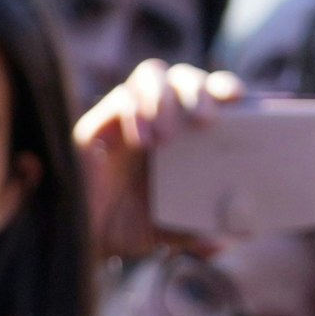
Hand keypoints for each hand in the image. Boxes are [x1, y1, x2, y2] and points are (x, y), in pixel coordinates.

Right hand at [74, 60, 243, 258]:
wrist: (74, 241)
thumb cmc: (122, 230)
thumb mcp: (167, 235)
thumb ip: (196, 232)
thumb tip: (234, 238)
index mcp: (181, 138)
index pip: (208, 94)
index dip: (224, 88)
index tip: (240, 98)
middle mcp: (156, 120)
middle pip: (183, 77)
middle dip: (199, 89)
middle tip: (206, 120)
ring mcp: (126, 118)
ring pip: (152, 75)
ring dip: (166, 96)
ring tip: (167, 135)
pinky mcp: (97, 125)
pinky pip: (120, 99)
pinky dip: (135, 112)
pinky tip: (143, 140)